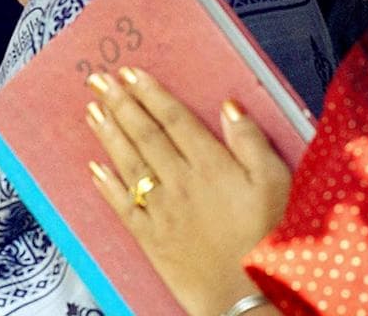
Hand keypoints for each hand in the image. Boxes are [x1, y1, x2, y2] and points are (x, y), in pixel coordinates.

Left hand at [86, 67, 288, 315]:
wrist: (246, 297)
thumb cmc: (269, 238)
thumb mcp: (276, 183)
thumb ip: (251, 142)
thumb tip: (228, 105)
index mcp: (211, 164)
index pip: (173, 119)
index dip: (150, 93)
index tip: (130, 73)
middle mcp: (179, 180)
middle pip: (144, 134)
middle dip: (120, 104)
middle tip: (98, 82)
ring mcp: (161, 209)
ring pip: (128, 163)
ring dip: (108, 134)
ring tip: (92, 110)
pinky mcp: (151, 238)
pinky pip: (122, 205)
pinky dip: (106, 185)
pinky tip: (93, 167)